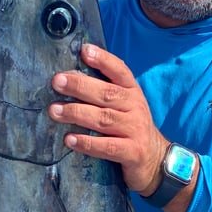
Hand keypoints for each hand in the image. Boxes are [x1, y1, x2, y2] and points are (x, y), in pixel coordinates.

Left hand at [49, 43, 168, 194]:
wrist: (156, 160)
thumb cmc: (131, 128)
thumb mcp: (125, 106)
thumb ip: (105, 92)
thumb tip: (69, 77)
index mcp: (133, 92)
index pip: (120, 71)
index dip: (103, 60)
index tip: (85, 50)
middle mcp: (135, 108)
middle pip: (107, 94)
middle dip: (80, 86)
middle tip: (57, 82)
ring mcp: (134, 130)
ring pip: (104, 119)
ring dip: (77, 113)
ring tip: (54, 110)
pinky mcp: (132, 152)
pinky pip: (107, 147)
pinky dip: (87, 143)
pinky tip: (69, 140)